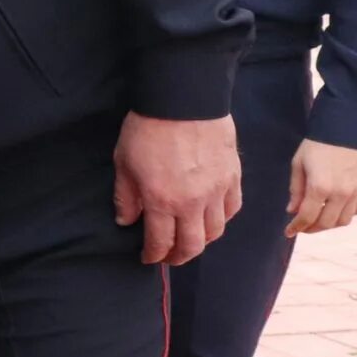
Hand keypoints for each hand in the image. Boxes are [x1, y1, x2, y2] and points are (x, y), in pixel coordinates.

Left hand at [112, 113, 241, 265]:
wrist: (183, 99)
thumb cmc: (147, 128)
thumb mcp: (123, 162)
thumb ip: (126, 197)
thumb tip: (126, 221)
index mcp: (161, 201)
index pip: (160, 242)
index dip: (153, 255)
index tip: (147, 258)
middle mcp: (192, 202)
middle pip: (192, 245)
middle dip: (179, 257)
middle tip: (169, 257)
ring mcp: (216, 190)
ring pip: (216, 231)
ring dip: (202, 241)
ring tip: (190, 239)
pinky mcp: (233, 177)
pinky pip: (232, 209)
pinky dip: (222, 219)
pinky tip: (212, 217)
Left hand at [285, 139, 356, 234]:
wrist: (346, 128)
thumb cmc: (317, 145)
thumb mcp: (298, 164)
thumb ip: (295, 190)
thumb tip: (292, 211)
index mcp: (319, 187)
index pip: (307, 217)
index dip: (296, 227)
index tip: (288, 232)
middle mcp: (340, 193)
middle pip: (326, 223)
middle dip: (312, 228)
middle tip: (302, 226)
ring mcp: (356, 192)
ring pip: (343, 220)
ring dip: (329, 223)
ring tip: (318, 219)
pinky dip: (346, 214)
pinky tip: (335, 210)